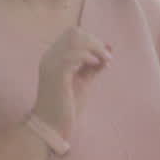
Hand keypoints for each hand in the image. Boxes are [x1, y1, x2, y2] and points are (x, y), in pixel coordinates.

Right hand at [34, 26, 111, 141]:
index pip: (73, 34)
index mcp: (53, 57)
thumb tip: (109, 50)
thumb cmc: (66, 107)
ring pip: (75, 40)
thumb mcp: (83, 82)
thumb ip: (93, 66)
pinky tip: (96, 66)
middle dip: (95, 41)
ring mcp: (51, 64)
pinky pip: (75, 55)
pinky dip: (89, 57)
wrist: (52, 127)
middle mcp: (50, 57)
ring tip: (104, 61)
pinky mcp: (56, 74)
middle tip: (106, 57)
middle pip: (74, 32)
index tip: (104, 55)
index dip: (92, 40)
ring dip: (95, 48)